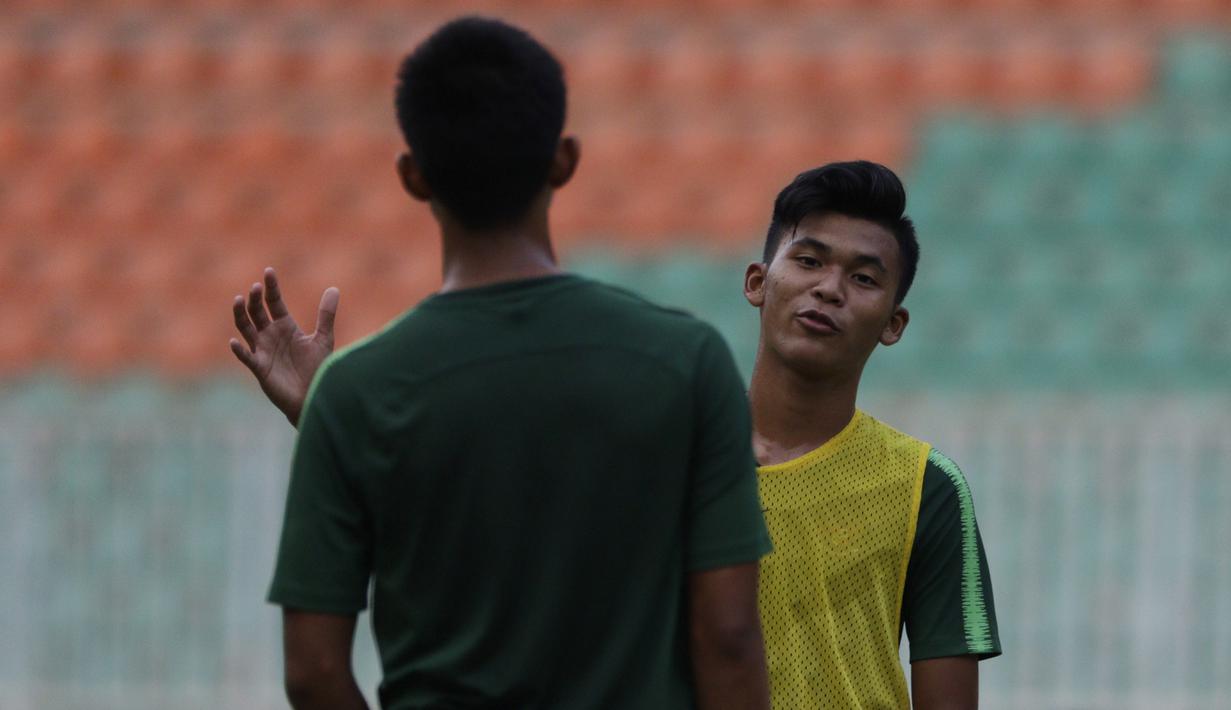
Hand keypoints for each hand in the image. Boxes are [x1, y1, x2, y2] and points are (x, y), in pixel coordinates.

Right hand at [230, 267, 338, 426]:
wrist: (313, 395)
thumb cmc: (317, 368)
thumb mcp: (323, 338)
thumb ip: (326, 315)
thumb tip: (334, 288)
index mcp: (285, 326)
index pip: (274, 302)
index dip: (271, 287)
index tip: (269, 271)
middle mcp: (270, 335)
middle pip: (257, 312)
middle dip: (255, 299)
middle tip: (256, 287)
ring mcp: (263, 350)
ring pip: (245, 329)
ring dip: (240, 315)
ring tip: (239, 300)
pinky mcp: (260, 368)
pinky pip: (246, 357)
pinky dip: (239, 350)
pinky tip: (233, 342)